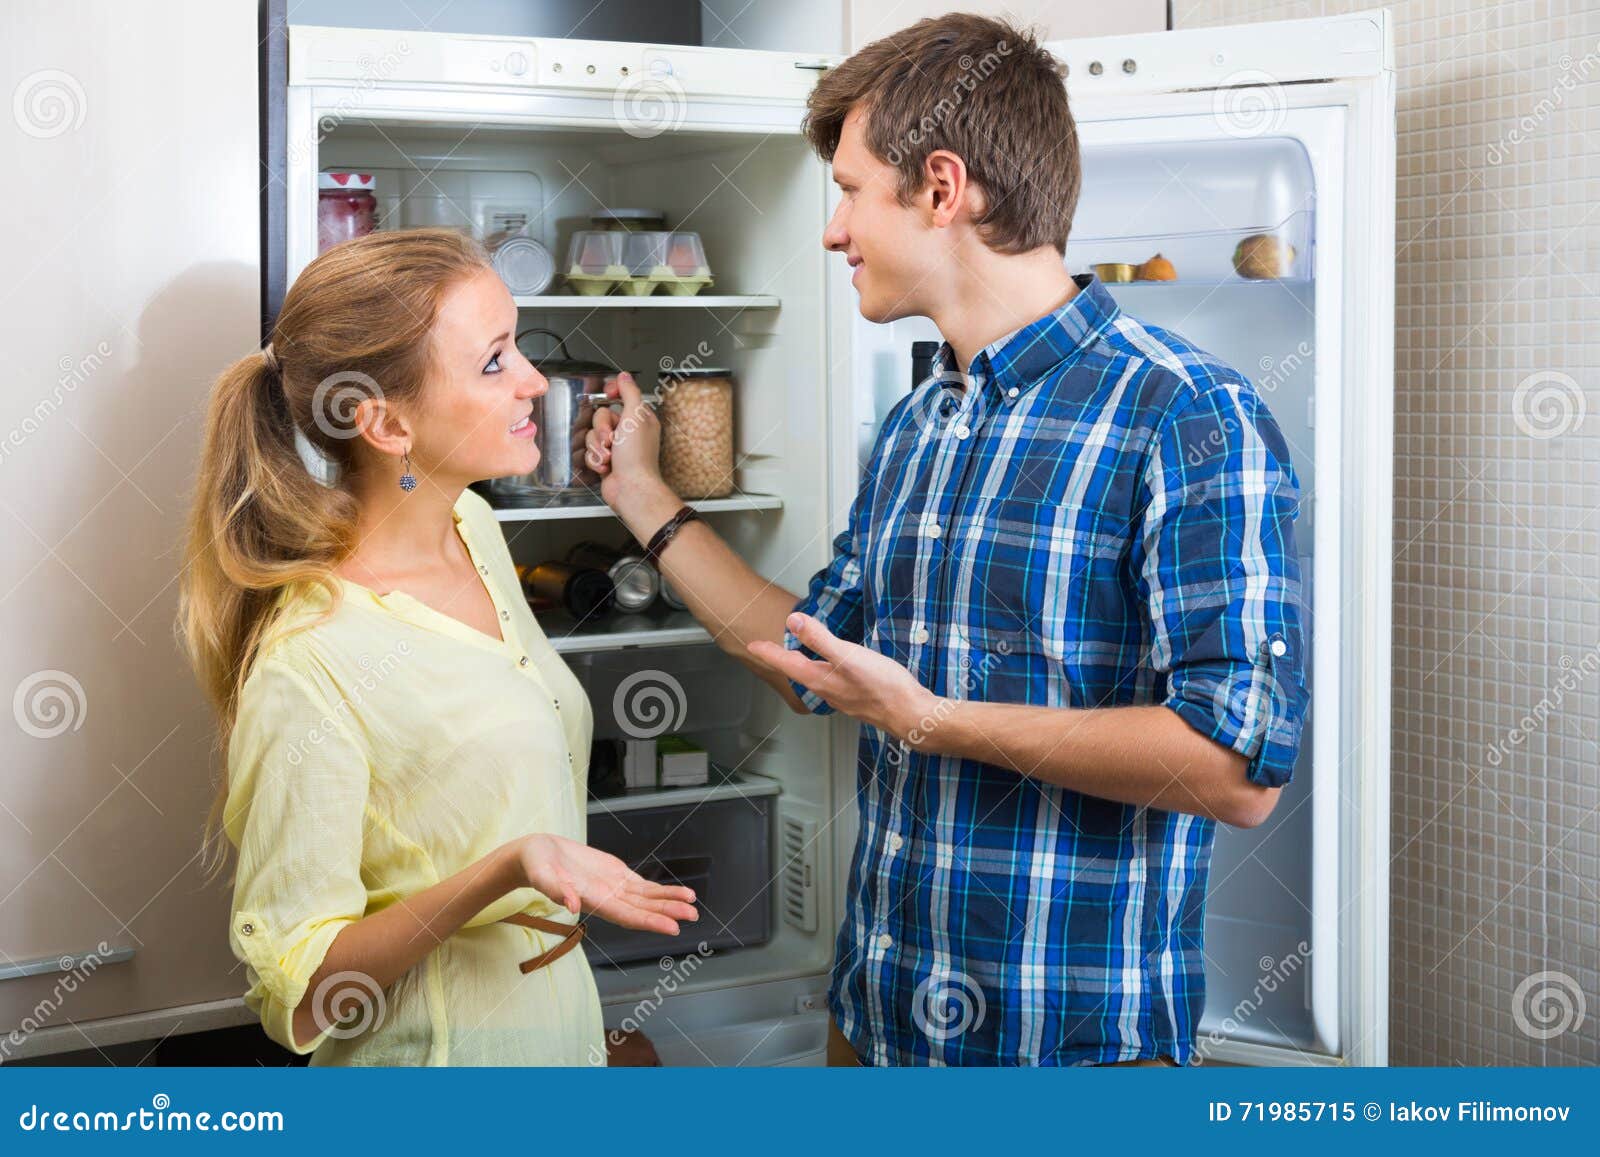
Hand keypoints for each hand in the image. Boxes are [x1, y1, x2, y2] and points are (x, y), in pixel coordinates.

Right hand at [514, 833, 697, 935]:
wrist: (536, 854)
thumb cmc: (536, 865)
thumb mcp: (542, 874)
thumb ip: (556, 891)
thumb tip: (573, 907)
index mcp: (593, 901)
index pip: (627, 916)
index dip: (650, 922)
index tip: (673, 927)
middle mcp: (608, 898)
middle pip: (643, 909)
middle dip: (668, 912)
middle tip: (693, 914)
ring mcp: (614, 887)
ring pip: (647, 898)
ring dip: (670, 902)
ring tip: (693, 903)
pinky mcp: (617, 875)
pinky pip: (644, 886)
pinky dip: (662, 890)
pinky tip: (680, 892)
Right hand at [585, 371, 664, 509]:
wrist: (631, 489)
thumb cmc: (637, 458)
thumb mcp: (635, 416)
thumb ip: (629, 393)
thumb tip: (624, 376)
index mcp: (640, 419)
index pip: (621, 396)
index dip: (612, 394)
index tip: (608, 395)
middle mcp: (629, 432)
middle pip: (601, 416)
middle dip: (601, 430)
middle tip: (611, 440)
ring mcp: (617, 447)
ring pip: (593, 435)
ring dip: (598, 448)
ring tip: (609, 457)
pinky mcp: (606, 461)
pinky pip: (590, 452)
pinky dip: (596, 460)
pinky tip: (606, 467)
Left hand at [747, 612, 940, 742]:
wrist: (911, 714)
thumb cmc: (882, 687)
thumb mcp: (847, 655)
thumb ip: (819, 638)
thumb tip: (793, 621)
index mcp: (820, 679)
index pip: (786, 663)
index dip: (768, 652)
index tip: (752, 646)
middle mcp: (827, 691)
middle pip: (798, 673)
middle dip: (783, 661)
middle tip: (770, 651)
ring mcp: (843, 697)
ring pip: (815, 679)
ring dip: (804, 666)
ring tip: (798, 656)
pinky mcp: (859, 698)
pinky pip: (833, 682)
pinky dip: (825, 671)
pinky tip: (835, 669)